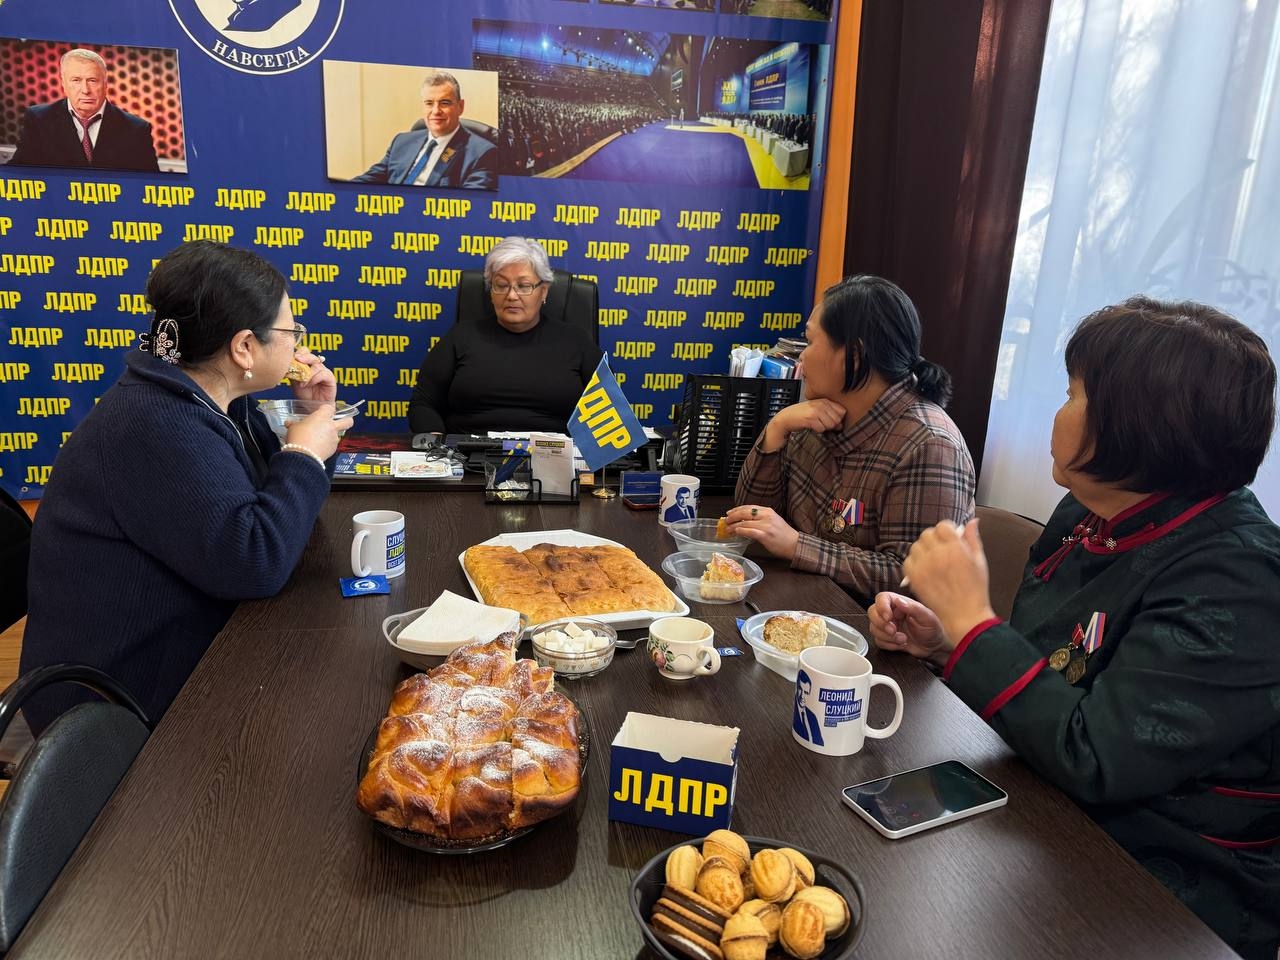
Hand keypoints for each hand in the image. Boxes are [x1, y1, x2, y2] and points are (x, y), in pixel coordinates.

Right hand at [283, 403, 350, 460]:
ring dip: (333, 435)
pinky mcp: (333, 449)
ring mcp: (334, 438)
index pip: (330, 408)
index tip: (324, 411)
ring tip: (322, 438)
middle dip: (347, 420)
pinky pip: (333, 445)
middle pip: (348, 420)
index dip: (327, 409)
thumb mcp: (293, 428)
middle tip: (342, 421)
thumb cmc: (299, 439)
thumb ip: (294, 424)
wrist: (303, 456)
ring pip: (340, 434)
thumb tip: (290, 423)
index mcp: (322, 417)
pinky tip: (319, 447)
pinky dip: (328, 445)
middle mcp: (331, 426)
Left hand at [290, 349, 336, 402]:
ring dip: (307, 374)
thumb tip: (286, 363)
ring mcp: (323, 371)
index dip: (299, 353)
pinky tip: (309, 385)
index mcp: (307, 365)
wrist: (313, 407)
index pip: (304, 352)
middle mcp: (316, 366)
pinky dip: (314, 378)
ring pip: (316, 365)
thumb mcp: (294, 382)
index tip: (292, 357)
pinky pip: (323, 373)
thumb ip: (293, 372)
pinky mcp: (330, 378)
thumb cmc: (305, 395)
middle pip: (311, 355)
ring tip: (302, 384)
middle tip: (298, 359)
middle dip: (304, 357)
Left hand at [723, 504, 799, 560]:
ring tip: (728, 528)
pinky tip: (736, 531)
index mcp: (768, 511)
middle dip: (733, 516)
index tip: (729, 512)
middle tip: (726, 520)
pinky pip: (749, 531)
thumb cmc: (783, 535)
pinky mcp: (765, 535)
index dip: (737, 509)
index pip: (749, 507)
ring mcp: (766, 525)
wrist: (795, 544)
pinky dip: (741, 530)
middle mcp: (767, 516)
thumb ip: (760, 519)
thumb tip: (744, 520)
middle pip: (745, 513)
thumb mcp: (773, 521)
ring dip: (734, 525)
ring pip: (745, 522)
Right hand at [761, 399, 845, 451]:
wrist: (785, 418)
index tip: (828, 421)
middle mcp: (822, 403)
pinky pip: (822, 428)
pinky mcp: (811, 418)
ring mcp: (816, 410)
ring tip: (815, 424)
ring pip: (831, 425)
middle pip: (837, 419)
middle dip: (831, 425)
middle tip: (820, 424)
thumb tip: (840, 425)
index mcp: (825, 400)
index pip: (842, 411)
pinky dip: (817, 430)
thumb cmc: (801, 415)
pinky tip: (810, 426)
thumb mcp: (817, 411)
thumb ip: (830, 415)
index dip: (837, 419)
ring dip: (824, 428)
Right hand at [868, 592, 948, 662]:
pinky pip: (878, 641)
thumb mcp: (928, 617)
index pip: (882, 598)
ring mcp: (887, 626)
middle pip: (872, 612)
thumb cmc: (933, 629)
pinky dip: (889, 645)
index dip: (881, 607)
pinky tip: (901, 644)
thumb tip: (899, 601)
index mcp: (900, 604)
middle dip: (881, 624)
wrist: (934, 647)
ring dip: (887, 637)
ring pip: (873, 628)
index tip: (888, 617)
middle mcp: (891, 613)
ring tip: (903, 639)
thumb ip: (914, 608)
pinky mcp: (886, 638)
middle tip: (894, 631)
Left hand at [901, 519, 996, 648]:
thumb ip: (973, 539)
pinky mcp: (915, 578)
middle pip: (927, 534)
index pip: (943, 526)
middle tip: (940, 549)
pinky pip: (908, 561)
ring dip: (923, 550)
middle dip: (934, 539)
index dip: (946, 530)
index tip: (949, 537)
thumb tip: (972, 521)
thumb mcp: (980, 561)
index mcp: (956, 548)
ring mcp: (924, 566)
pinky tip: (924, 569)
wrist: (964, 615)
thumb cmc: (975, 589)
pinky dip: (914, 563)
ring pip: (916, 546)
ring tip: (932, 560)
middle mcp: (938, 554)